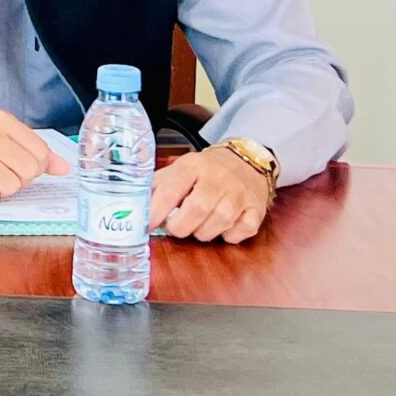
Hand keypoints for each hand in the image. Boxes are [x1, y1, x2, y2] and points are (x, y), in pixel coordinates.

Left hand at [149, 145, 272, 242]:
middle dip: (180, 227)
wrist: (247, 160)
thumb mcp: (181, 168)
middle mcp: (218, 179)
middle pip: (196, 210)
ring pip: (218, 224)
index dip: (156, 212)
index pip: (170, 191)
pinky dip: (228, 236)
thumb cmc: (207, 169)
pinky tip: (222, 227)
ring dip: (203, 232)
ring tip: (198, 225)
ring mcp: (240, 194)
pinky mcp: (257, 208)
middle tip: (176, 228)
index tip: (148, 224)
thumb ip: (159, 185)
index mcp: (193, 166)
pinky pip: (240, 232)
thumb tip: (138, 207)